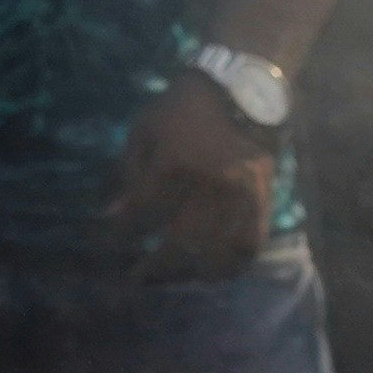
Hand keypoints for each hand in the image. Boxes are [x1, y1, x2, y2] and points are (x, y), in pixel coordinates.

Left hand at [108, 78, 277, 279]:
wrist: (241, 95)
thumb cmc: (183, 112)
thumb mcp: (144, 131)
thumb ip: (126, 174)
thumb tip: (110, 217)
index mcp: (175, 162)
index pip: (144, 213)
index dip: (123, 234)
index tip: (111, 244)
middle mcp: (210, 186)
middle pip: (179, 243)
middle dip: (154, 266)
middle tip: (138, 277)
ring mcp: (240, 199)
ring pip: (214, 253)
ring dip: (189, 272)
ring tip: (173, 276)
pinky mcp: (262, 205)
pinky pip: (247, 248)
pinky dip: (229, 267)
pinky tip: (211, 272)